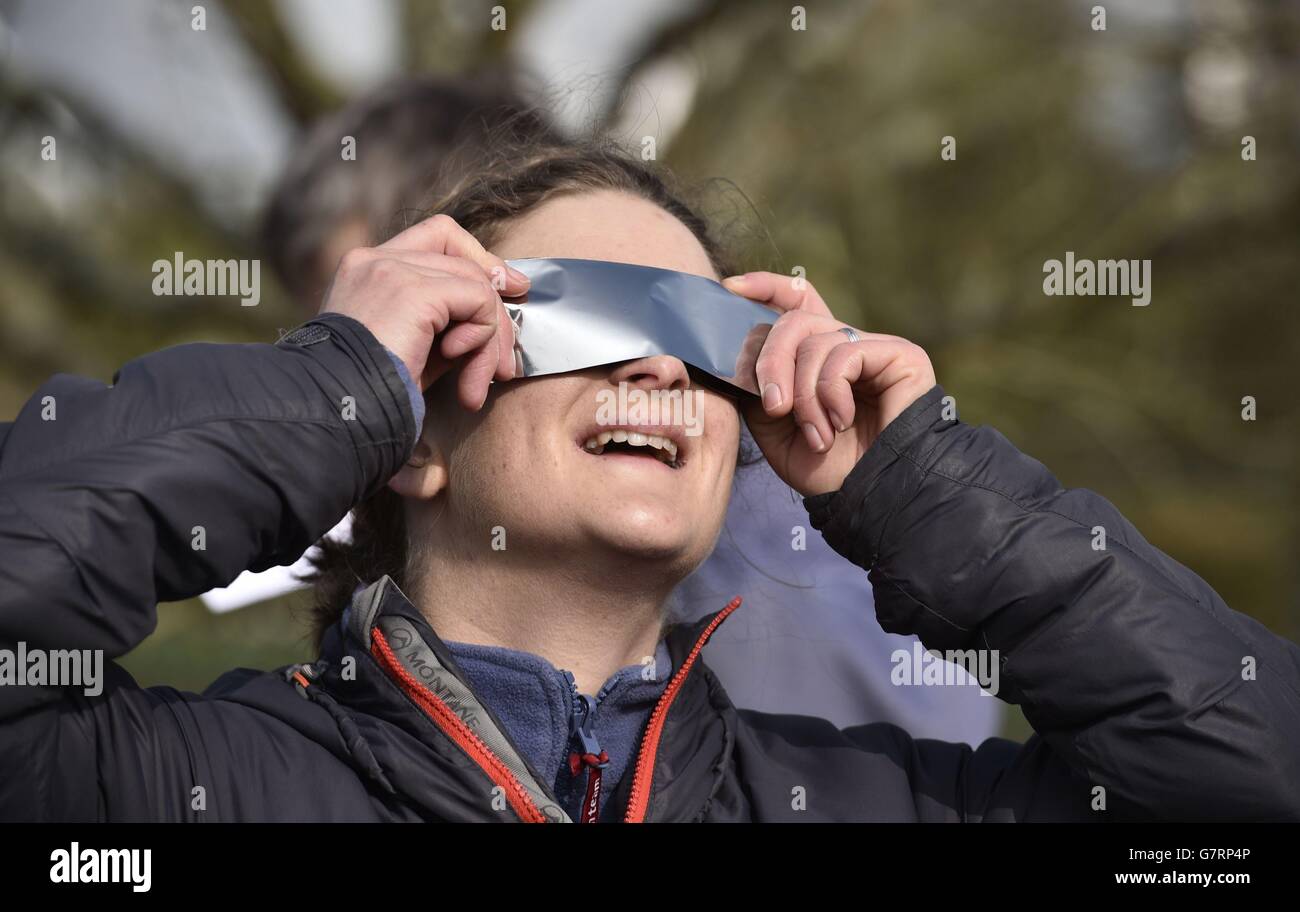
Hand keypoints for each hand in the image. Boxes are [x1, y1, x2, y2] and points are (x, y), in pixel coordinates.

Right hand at [319, 214, 529, 409]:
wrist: (338, 412)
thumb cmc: (372, 394)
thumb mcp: (413, 347)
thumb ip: (448, 319)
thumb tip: (498, 302)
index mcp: (365, 269)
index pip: (436, 237)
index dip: (478, 257)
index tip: (509, 287)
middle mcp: (373, 260)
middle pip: (461, 259)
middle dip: (493, 309)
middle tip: (504, 361)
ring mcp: (391, 270)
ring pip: (475, 283)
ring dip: (489, 339)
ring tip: (477, 384)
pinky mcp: (412, 292)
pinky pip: (477, 300)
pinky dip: (482, 336)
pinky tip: (460, 365)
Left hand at [724, 272, 936, 496]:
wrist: (873, 498)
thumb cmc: (829, 470)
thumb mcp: (775, 429)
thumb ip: (757, 388)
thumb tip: (734, 355)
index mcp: (818, 359)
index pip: (795, 303)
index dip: (765, 288)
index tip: (731, 288)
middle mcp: (847, 345)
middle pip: (794, 320)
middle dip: (771, 361)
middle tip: (775, 407)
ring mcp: (874, 347)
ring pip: (814, 340)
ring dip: (804, 394)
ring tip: (818, 434)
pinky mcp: (900, 354)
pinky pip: (844, 354)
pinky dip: (830, 393)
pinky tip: (841, 423)